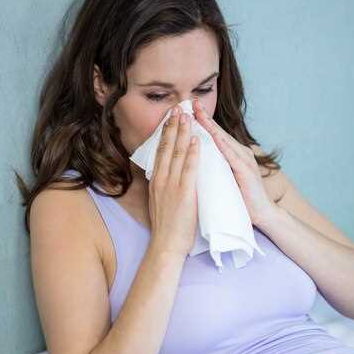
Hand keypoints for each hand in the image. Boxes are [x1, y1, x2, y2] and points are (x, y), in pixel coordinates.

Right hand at [148, 105, 199, 257]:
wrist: (166, 245)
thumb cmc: (167, 228)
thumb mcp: (160, 202)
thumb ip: (164, 188)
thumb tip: (168, 177)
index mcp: (156, 182)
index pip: (160, 152)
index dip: (165, 134)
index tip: (170, 119)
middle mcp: (161, 179)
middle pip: (166, 147)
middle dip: (172, 126)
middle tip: (178, 109)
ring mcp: (171, 185)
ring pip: (176, 153)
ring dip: (183, 133)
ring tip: (187, 116)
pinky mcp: (184, 193)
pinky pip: (189, 168)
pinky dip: (193, 152)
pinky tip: (197, 140)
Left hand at [193, 100, 272, 226]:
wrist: (262, 214)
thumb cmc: (241, 199)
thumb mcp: (224, 178)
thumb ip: (215, 167)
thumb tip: (197, 160)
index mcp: (233, 155)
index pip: (215, 135)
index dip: (202, 122)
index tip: (188, 110)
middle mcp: (240, 153)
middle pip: (219, 133)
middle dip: (205, 117)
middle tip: (192, 102)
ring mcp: (244, 160)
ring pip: (224, 140)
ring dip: (211, 126)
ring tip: (199, 114)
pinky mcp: (246, 171)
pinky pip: (232, 156)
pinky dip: (222, 145)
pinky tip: (214, 137)